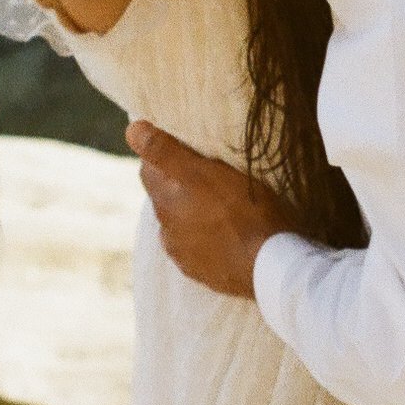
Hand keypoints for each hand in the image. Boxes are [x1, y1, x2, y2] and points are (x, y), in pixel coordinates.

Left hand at [126, 121, 294, 297]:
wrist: (272, 268)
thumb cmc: (244, 212)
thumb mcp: (204, 173)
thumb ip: (164, 152)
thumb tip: (131, 130)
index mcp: (164, 204)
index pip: (149, 170)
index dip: (165, 154)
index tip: (188, 147)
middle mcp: (167, 233)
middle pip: (167, 198)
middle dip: (182, 184)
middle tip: (213, 172)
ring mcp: (186, 257)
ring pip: (183, 224)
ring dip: (196, 213)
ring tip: (226, 205)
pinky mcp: (206, 275)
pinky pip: (201, 249)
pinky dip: (210, 238)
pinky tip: (231, 234)